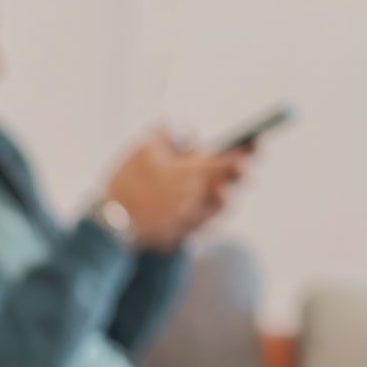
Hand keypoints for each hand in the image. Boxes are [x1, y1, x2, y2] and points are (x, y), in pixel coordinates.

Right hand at [103, 127, 247, 249]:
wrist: (109, 226)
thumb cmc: (125, 184)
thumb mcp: (141, 150)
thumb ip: (166, 135)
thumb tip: (185, 131)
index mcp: (193, 174)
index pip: (229, 160)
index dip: (246, 151)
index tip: (257, 143)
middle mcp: (198, 197)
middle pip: (228, 185)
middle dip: (238, 174)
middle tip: (246, 165)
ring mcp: (191, 219)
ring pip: (219, 207)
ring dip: (225, 196)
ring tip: (225, 188)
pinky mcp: (180, 235)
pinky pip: (203, 224)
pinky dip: (207, 215)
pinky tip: (203, 210)